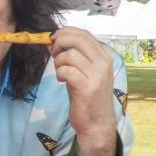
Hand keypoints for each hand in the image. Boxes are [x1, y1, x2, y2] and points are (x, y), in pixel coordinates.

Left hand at [50, 27, 116, 141]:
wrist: (97, 123)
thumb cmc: (87, 96)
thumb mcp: (81, 72)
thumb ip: (70, 56)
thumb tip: (50, 41)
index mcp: (104, 57)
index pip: (85, 34)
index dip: (66, 32)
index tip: (53, 38)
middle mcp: (103, 63)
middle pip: (78, 39)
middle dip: (59, 42)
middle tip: (53, 53)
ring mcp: (97, 75)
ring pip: (70, 55)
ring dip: (58, 62)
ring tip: (60, 72)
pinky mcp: (88, 87)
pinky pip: (67, 70)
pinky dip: (59, 73)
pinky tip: (61, 80)